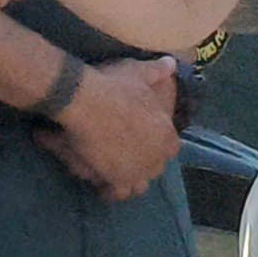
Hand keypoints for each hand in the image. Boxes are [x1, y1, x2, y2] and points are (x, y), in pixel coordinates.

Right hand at [48, 55, 180, 199]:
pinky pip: (117, 193)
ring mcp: (138, 171)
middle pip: (154, 168)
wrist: (87, 101)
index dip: (157, 145)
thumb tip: (171, 63)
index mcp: (166, 134)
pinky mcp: (117, 180)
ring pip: (139, 185)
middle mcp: (156, 157)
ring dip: (130, 179)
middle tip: (127, 155)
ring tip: (115, 172)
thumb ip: (158, 71)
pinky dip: (110, 190)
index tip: (145, 140)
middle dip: (144, 163)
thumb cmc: (116, 86)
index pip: (170, 149)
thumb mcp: (140, 72)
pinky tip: (101, 185)